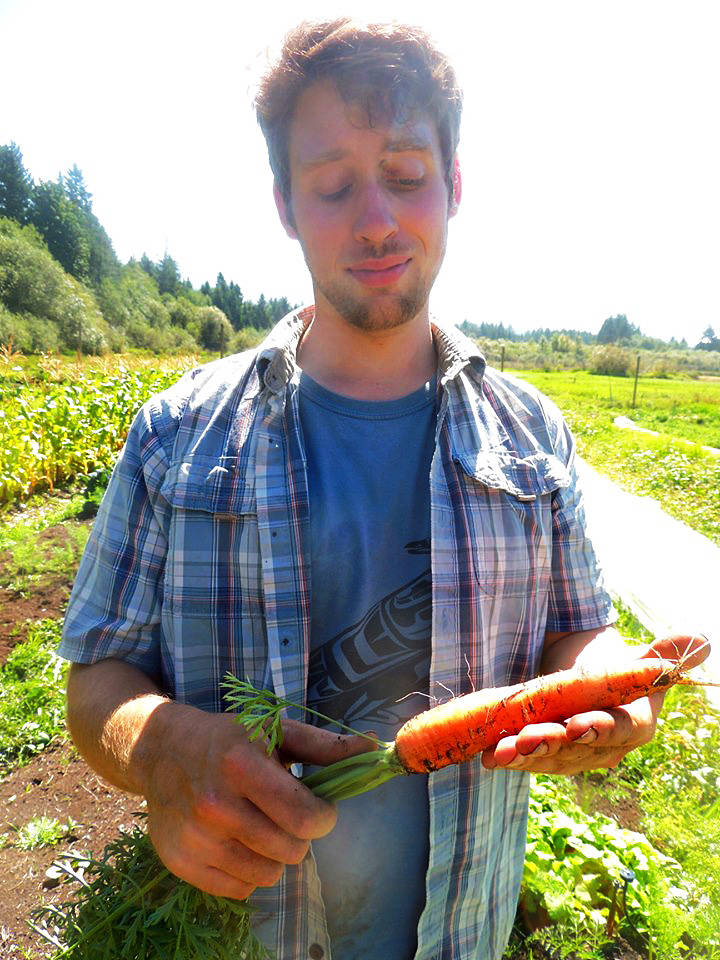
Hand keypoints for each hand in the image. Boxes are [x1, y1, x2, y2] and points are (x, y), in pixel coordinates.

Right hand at [138, 704, 368, 898]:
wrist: (162, 751)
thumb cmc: (230, 739)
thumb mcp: (275, 731)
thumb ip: (326, 745)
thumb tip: (374, 748)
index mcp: (241, 766)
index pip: (305, 818)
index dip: (324, 817)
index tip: (319, 806)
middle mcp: (215, 806)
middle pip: (291, 850)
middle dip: (299, 834)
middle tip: (284, 813)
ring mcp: (196, 839)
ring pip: (268, 876)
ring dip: (274, 854)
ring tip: (260, 825)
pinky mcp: (181, 863)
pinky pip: (239, 889)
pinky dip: (247, 871)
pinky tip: (237, 840)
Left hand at [481, 633, 709, 775]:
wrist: (586, 673)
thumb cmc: (617, 666)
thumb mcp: (639, 659)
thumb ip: (664, 653)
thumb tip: (699, 638)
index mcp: (634, 723)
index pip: (618, 728)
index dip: (599, 729)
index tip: (577, 725)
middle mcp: (605, 746)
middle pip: (577, 749)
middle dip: (549, 744)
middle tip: (524, 738)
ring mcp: (573, 754)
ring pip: (548, 758)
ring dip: (522, 756)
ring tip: (498, 751)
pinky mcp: (546, 753)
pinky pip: (528, 758)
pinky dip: (508, 757)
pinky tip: (488, 755)